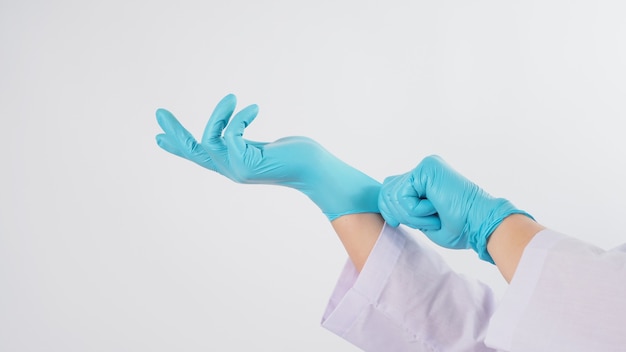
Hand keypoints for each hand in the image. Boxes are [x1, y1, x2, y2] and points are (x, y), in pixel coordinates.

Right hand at [155, 94, 380, 220]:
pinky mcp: (247, 163)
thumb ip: (243, 142)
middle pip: (194, 152)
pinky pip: (231, 134)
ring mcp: (238, 169)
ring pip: (209, 140)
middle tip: (159, 112)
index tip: (158, 137)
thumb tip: (232, 133)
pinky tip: (252, 108)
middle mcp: (231, 170)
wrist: (315, 168)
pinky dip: (239, 117)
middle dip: (175, 133)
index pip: (199, 156)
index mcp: (233, 165)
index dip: (178, 146)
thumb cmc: (295, 155)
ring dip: (217, 115)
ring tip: (232, 97)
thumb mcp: (260, 146)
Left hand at [378, 155, 532, 262]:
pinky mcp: (427, 168)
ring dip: (410, 214)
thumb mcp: (423, 220)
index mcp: (425, 179)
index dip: (388, 208)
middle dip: (397, 212)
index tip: (397, 223)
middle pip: (387, 189)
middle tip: (424, 221)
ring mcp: (426, 166)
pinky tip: (435, 208)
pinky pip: (403, 194)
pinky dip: (415, 210)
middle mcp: (424, 169)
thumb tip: (384, 203)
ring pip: (393, 194)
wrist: (480, 224)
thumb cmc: (460, 227)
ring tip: (433, 216)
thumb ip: (405, 208)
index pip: (390, 188)